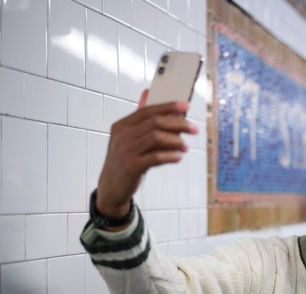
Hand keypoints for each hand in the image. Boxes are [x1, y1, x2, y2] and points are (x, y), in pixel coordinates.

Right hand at [95, 90, 197, 218]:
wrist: (111, 187)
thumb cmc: (124, 161)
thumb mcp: (129, 139)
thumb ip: (140, 119)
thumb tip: (147, 93)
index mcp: (122, 125)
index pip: (148, 110)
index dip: (169, 107)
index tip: (186, 106)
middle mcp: (122, 135)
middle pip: (155, 122)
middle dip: (178, 124)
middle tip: (194, 129)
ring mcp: (126, 150)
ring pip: (156, 137)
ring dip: (176, 141)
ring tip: (185, 147)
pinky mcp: (131, 166)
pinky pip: (156, 157)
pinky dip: (170, 156)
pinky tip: (178, 157)